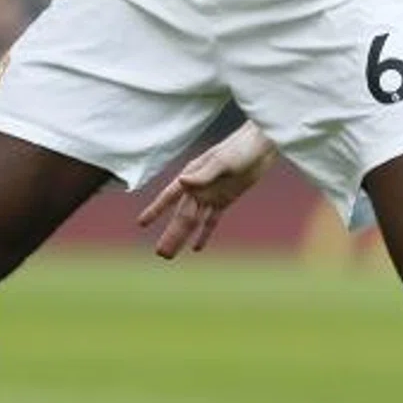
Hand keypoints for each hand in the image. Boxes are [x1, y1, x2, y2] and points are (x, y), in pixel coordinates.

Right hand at [136, 125, 277, 258]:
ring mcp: (210, 195)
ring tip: (170, 256)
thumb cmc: (239, 148)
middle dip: (170, 234)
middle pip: (181, 216)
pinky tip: (196, 248)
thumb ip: (203, 175)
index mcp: (191, 175)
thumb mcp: (222, 161)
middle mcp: (197, 188)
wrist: (261, 146)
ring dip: (182, 238)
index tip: (141, 223)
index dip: (156, 210)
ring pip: (193, 222)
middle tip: (159, 253)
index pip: (169, 197)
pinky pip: (211, 221)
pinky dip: (204, 234)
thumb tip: (182, 181)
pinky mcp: (224, 200)